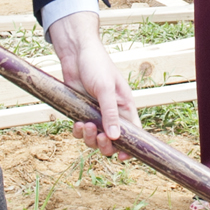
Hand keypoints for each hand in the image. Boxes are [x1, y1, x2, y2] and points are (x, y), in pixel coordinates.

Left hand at [48, 11, 139, 155]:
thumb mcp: (106, 89)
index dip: (129, 149)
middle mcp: (113, 114)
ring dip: (90, 138)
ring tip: (86, 125)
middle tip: (99, 137)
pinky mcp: (82, 112)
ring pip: (95, 139)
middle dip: (105, 145)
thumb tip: (116, 137)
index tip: (121, 157)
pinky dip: (79, 132)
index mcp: (125, 108)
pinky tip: (77, 124)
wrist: (76, 53)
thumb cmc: (96, 65)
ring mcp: (96, 114)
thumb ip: (111, 113)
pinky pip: (81, 131)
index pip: (133, 134)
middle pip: (112, 142)